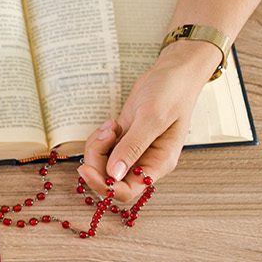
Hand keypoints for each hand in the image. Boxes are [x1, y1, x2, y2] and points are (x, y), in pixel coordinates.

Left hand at [79, 43, 211, 201]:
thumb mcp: (152, 118)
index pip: (126, 191)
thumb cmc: (171, 92)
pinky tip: (112, 123)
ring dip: (98, 147)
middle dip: (97, 161)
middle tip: (103, 136)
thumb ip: (132, 147)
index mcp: (158, 164)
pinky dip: (99, 139)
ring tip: (111, 125)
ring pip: (102, 164)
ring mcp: (133, 151)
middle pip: (109, 180)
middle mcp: (145, 162)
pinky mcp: (124, 140)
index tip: (87, 169)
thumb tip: (114, 174)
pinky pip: (102, 150)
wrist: (174, 70)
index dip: (104, 186)